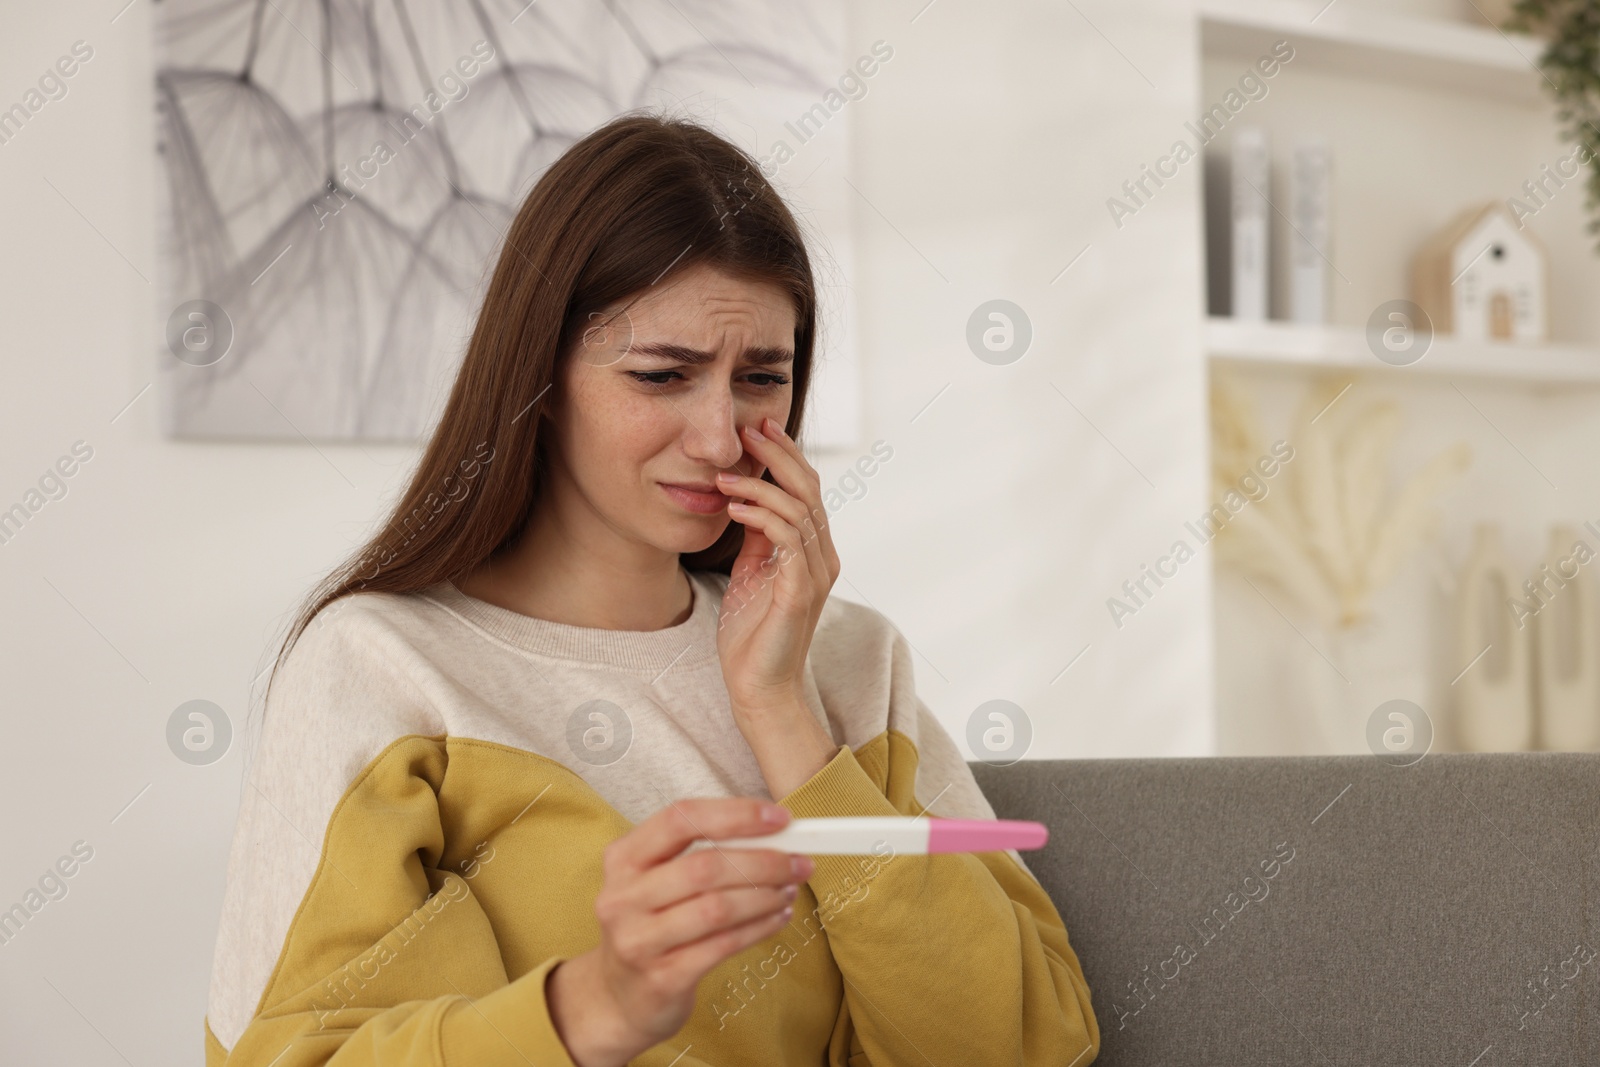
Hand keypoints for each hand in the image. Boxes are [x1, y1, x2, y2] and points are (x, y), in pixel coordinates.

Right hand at [546, 798, 812, 1066]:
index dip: (735, 814)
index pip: (680, 819)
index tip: (779, 819)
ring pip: (717, 908)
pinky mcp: (661, 978)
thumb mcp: (657, 881)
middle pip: (704, 866)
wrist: (620, 998)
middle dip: (763, 862)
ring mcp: (639, 940)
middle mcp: (623, 896)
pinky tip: (777, 918)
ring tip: (788, 891)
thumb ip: (703, 852)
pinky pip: (723, 945)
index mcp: (623, 858)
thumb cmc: (651, 926)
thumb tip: (775, 833)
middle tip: (799, 863)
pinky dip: (759, 928)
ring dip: (764, 897)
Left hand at [713, 415, 840, 713]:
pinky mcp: (800, 591)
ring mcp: (815, 574)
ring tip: (724, 476)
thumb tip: (747, 497)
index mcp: (815, 551)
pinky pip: (788, 539)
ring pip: (799, 509)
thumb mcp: (752, 573)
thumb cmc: (752, 635)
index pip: (808, 490)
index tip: (759, 427)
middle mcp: (823, 557)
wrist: (758, 686)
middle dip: (778, 454)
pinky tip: (733, 509)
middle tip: (749, 430)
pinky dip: (761, 516)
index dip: (787, 455)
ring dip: (759, 486)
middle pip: (809, 490)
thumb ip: (758, 537)